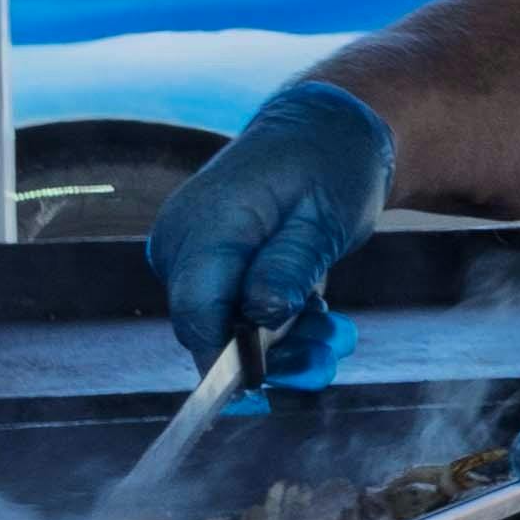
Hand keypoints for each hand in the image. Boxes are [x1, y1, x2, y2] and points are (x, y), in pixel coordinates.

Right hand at [144, 83, 394, 379]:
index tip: (262, 391)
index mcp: (206, 225)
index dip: (224, 357)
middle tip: (331, 356)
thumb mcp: (324, 218)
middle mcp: (182, 240)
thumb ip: (290, 266)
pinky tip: (318, 317)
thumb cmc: (330, 165)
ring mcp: (189, 250)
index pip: (198, 311)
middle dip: (272, 352)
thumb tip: (261, 315)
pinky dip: (275, 319)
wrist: (326, 129)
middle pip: (210, 324)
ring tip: (337, 338)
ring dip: (283, 340)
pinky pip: (232, 305)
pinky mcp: (207, 260)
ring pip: (224, 321)